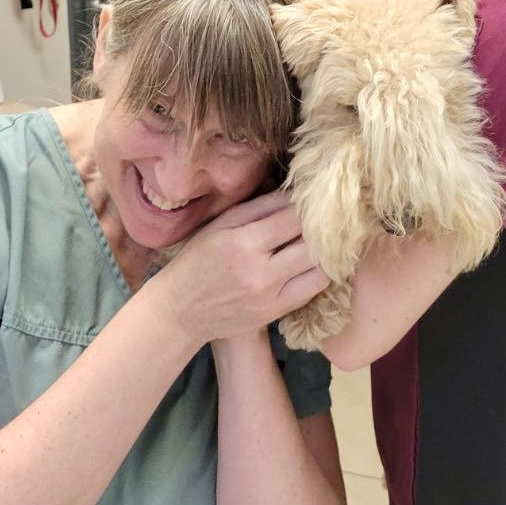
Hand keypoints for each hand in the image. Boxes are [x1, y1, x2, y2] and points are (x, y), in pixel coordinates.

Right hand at [154, 190, 329, 345]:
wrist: (182, 309)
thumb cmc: (198, 259)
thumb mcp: (220, 224)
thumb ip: (258, 206)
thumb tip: (293, 193)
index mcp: (243, 241)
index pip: (294, 217)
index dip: (307, 206)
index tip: (311, 200)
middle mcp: (260, 270)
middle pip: (312, 242)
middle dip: (319, 228)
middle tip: (318, 221)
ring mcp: (270, 294)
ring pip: (320, 267)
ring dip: (323, 252)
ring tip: (316, 242)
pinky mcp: (276, 311)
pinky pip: (314, 289)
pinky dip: (318, 272)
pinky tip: (310, 264)